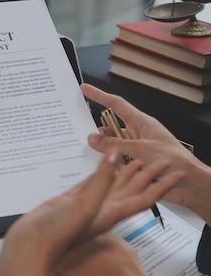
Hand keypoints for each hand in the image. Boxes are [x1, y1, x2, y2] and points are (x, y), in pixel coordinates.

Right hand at [0, 150, 179, 275]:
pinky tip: (99, 166)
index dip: (159, 184)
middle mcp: (101, 210)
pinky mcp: (70, 201)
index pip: (142, 197)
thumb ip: (101, 181)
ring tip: (133, 158)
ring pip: (110, 185)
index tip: (173, 170)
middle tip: (157, 159)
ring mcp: (86, 205)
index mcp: (110, 213)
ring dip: (123, 173)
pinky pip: (89, 184)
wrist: (30, 245)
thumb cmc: (57, 234)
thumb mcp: (85, 206)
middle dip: (145, 175)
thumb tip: (115, 155)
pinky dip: (97, 174)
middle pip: (130, 190)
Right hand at [81, 83, 210, 221]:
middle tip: (91, 140)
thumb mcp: (143, 149)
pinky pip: (115, 164)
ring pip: (110, 149)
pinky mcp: (132, 166)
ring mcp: (134, 151)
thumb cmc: (178, 162)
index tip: (85, 89)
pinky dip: (113, 168)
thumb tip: (93, 138)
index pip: (117, 105)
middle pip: (109, 130)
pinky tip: (120, 173)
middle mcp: (137, 136)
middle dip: (101, 136)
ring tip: (120, 163)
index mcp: (142, 124)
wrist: (190, 186)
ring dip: (110, 156)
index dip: (100, 96)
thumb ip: (115, 144)